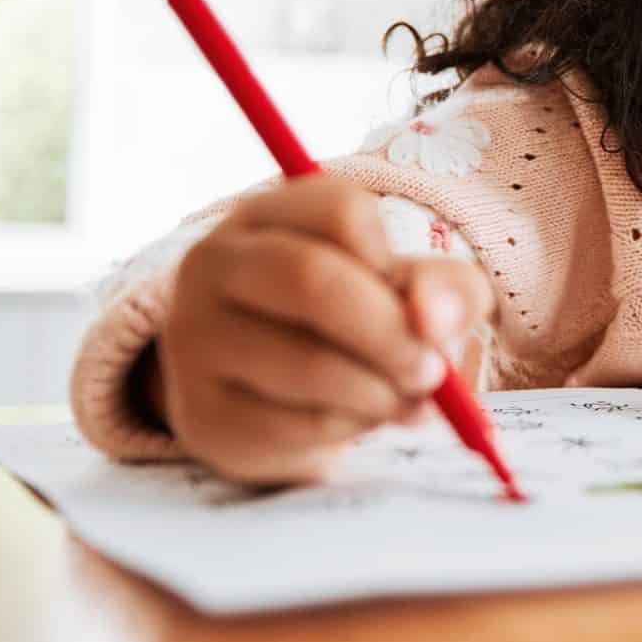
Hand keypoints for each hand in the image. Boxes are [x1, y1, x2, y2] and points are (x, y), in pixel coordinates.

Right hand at [154, 173, 494, 484]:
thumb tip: (436, 319)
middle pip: (313, 280)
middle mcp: (215, 264)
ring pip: (309, 363)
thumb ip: (445, 289)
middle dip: (392, 334)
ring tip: (407, 401)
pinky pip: (298, 424)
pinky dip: (352, 429)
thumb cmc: (347, 322)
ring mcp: (197, 338)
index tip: (419, 304)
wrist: (259, 395)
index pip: (342, 212)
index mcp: (266, 214)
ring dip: (382, 393)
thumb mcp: (402, 289)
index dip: (398, 264)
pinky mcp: (204, 413)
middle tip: (434, 372)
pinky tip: (361, 421)